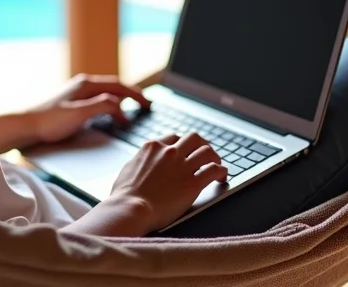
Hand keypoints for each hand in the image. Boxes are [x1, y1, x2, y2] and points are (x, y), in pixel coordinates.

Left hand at [28, 74, 151, 143]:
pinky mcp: (72, 104)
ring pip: (106, 93)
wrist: (25, 126)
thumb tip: (121, 106)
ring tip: (133, 108)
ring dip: (121, 100)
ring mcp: (77, 94)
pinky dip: (111, 106)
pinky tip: (111, 115)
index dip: (136, 95)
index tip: (148, 105)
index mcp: (87, 84)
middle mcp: (83, 86)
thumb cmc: (49, 121)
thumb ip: (103, 106)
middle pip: (114, 87)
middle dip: (131, 95)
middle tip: (146, 105)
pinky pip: (98, 101)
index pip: (119, 85)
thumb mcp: (80, 114)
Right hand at [108, 132, 226, 234]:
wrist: (130, 209)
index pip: (174, 138)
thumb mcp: (127, 169)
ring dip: (214, 157)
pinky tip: (222, 176)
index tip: (186, 152)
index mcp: (152, 147)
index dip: (182, 145)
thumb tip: (142, 162)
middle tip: (205, 153)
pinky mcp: (192, 183)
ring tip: (217, 164)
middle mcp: (169, 152)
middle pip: (194, 138)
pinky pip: (215, 170)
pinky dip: (222, 171)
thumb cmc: (124, 195)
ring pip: (207, 151)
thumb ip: (139, 161)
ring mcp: (182, 166)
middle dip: (202, 144)